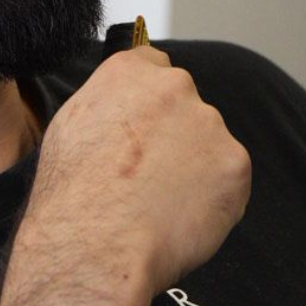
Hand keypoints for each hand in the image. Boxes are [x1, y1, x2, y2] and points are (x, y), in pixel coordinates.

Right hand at [23, 47, 251, 294]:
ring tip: (161, 204)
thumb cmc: (72, 193)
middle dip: (174, 135)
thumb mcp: (70, 126)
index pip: (153, 63)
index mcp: (129, 71)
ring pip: (209, 144)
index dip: (149, 100)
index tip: (144, 124)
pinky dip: (213, 199)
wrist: (96, 242)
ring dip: (195, 167)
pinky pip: (229, 180)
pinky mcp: (235, 164)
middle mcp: (174, 86)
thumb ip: (107, 105)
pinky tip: (180, 217)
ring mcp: (209, 124)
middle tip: (149, 175)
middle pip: (185, 105)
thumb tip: (123, 113)